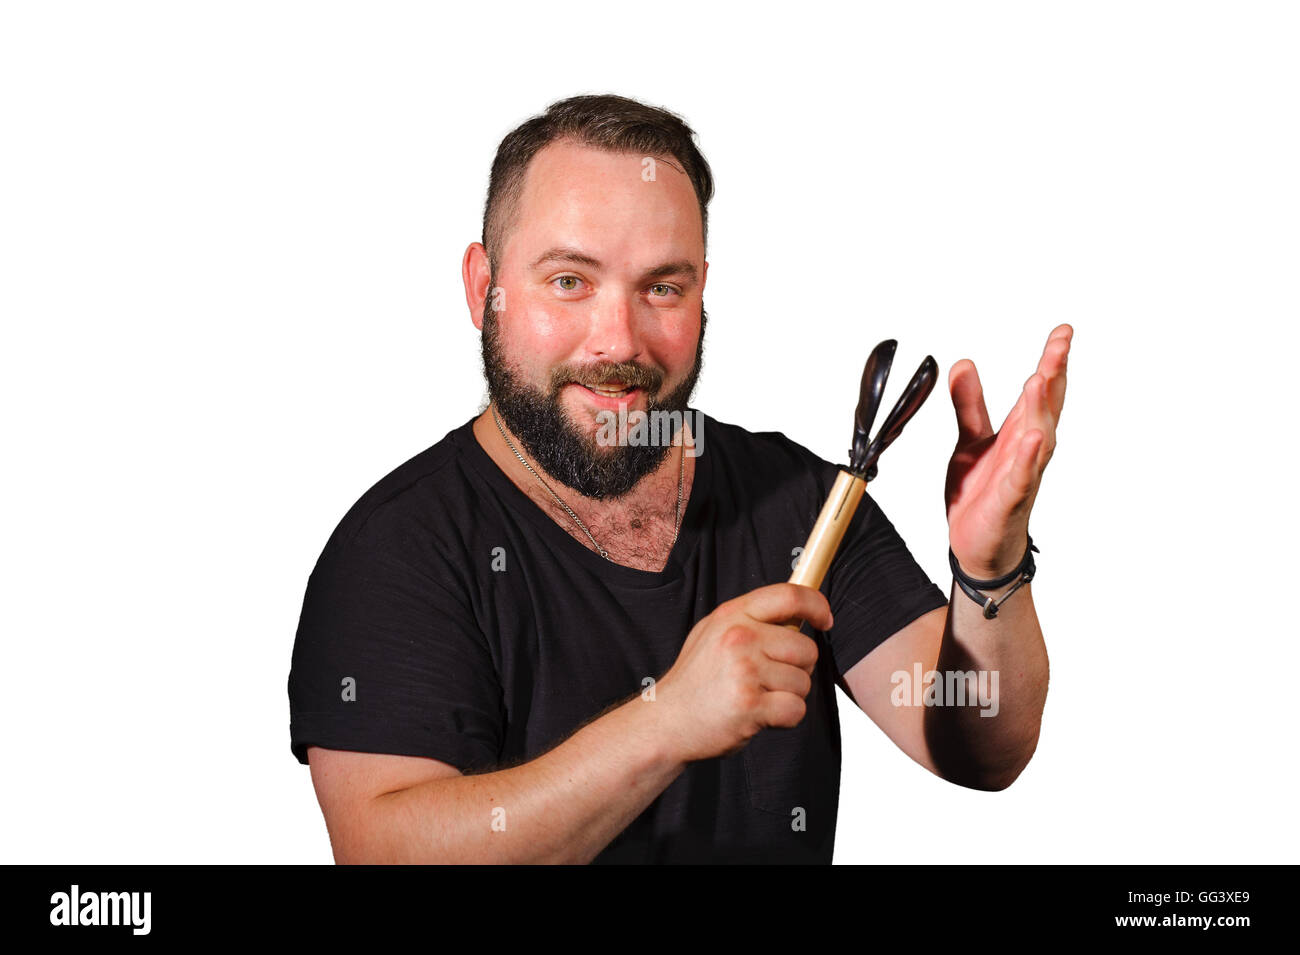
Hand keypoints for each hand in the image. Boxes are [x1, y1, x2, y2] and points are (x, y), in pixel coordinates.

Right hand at [655, 583, 828, 762]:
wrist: (666, 721)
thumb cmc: (695, 680)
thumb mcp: (713, 633)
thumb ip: (751, 620)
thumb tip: (798, 612)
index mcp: (732, 615)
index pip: (790, 595)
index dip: (817, 605)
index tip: (825, 620)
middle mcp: (740, 637)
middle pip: (806, 648)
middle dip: (798, 668)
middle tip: (769, 679)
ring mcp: (745, 671)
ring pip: (804, 682)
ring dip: (788, 695)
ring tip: (757, 697)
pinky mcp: (750, 704)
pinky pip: (796, 709)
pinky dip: (784, 718)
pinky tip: (759, 716)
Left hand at [945, 324, 1071, 578]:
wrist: (975, 545)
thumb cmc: (981, 494)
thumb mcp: (970, 441)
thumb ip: (969, 404)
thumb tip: (964, 363)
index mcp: (1020, 433)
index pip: (1041, 391)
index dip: (1052, 361)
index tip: (1063, 331)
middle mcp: (1029, 450)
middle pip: (1046, 407)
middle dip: (1054, 375)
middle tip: (1060, 344)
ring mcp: (1022, 475)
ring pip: (1038, 437)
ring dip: (1039, 409)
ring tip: (1039, 379)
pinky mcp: (1009, 500)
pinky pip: (1021, 477)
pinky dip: (1027, 458)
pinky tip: (1033, 438)